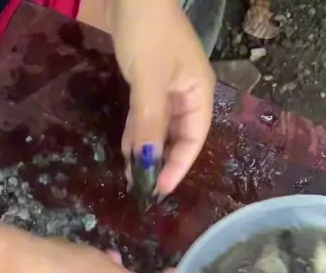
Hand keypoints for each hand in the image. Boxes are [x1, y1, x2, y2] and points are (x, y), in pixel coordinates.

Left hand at [108, 0, 214, 193]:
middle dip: (161, 162)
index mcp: (199, 93)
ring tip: (131, 175)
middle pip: (178, 138)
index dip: (178, 166)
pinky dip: (137, 133)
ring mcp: (167, 88)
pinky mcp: (148, 83)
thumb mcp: (149, 81)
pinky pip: (145, 116)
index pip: (193, 140)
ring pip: (159, 130)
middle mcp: (186, 94)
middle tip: (142, 187)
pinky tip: (126, 150)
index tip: (160, 189)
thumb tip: (149, 163)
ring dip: (146, 151)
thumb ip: (150, 124)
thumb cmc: (148, 31)